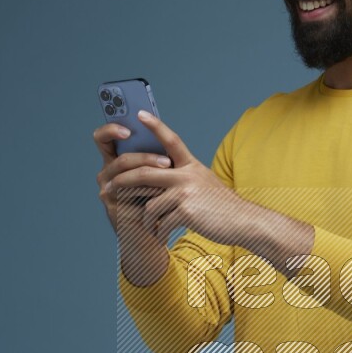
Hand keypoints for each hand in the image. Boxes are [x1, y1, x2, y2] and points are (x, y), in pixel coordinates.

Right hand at [93, 121, 170, 236]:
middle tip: (166, 161)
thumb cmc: (158, 199)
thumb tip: (162, 132)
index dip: (111, 129)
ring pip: (126, 177)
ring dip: (150, 174)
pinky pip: (130, 197)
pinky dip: (149, 193)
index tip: (128, 128)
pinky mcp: (113, 209)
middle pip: (120, 159)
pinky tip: (164, 194)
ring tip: (170, 174)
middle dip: (145, 157)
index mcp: (114, 160)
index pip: (103, 138)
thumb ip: (154, 154)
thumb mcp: (157, 173)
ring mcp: (107, 192)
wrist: (154, 231)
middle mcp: (106, 175)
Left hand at [101, 110, 244, 245]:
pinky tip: (161, 238)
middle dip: (123, 181)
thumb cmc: (222, 207)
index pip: (171, 140)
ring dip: (146, 220)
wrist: (243, 222)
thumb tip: (157, 179)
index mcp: (191, 165)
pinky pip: (160, 222)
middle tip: (108, 188)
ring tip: (150, 228)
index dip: (155, 126)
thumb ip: (183, 178)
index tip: (140, 114)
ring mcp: (186, 192)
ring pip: (150, 205)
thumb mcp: (204, 183)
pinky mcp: (186, 211)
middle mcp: (187, 175)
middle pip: (145, 173)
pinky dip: (158, 233)